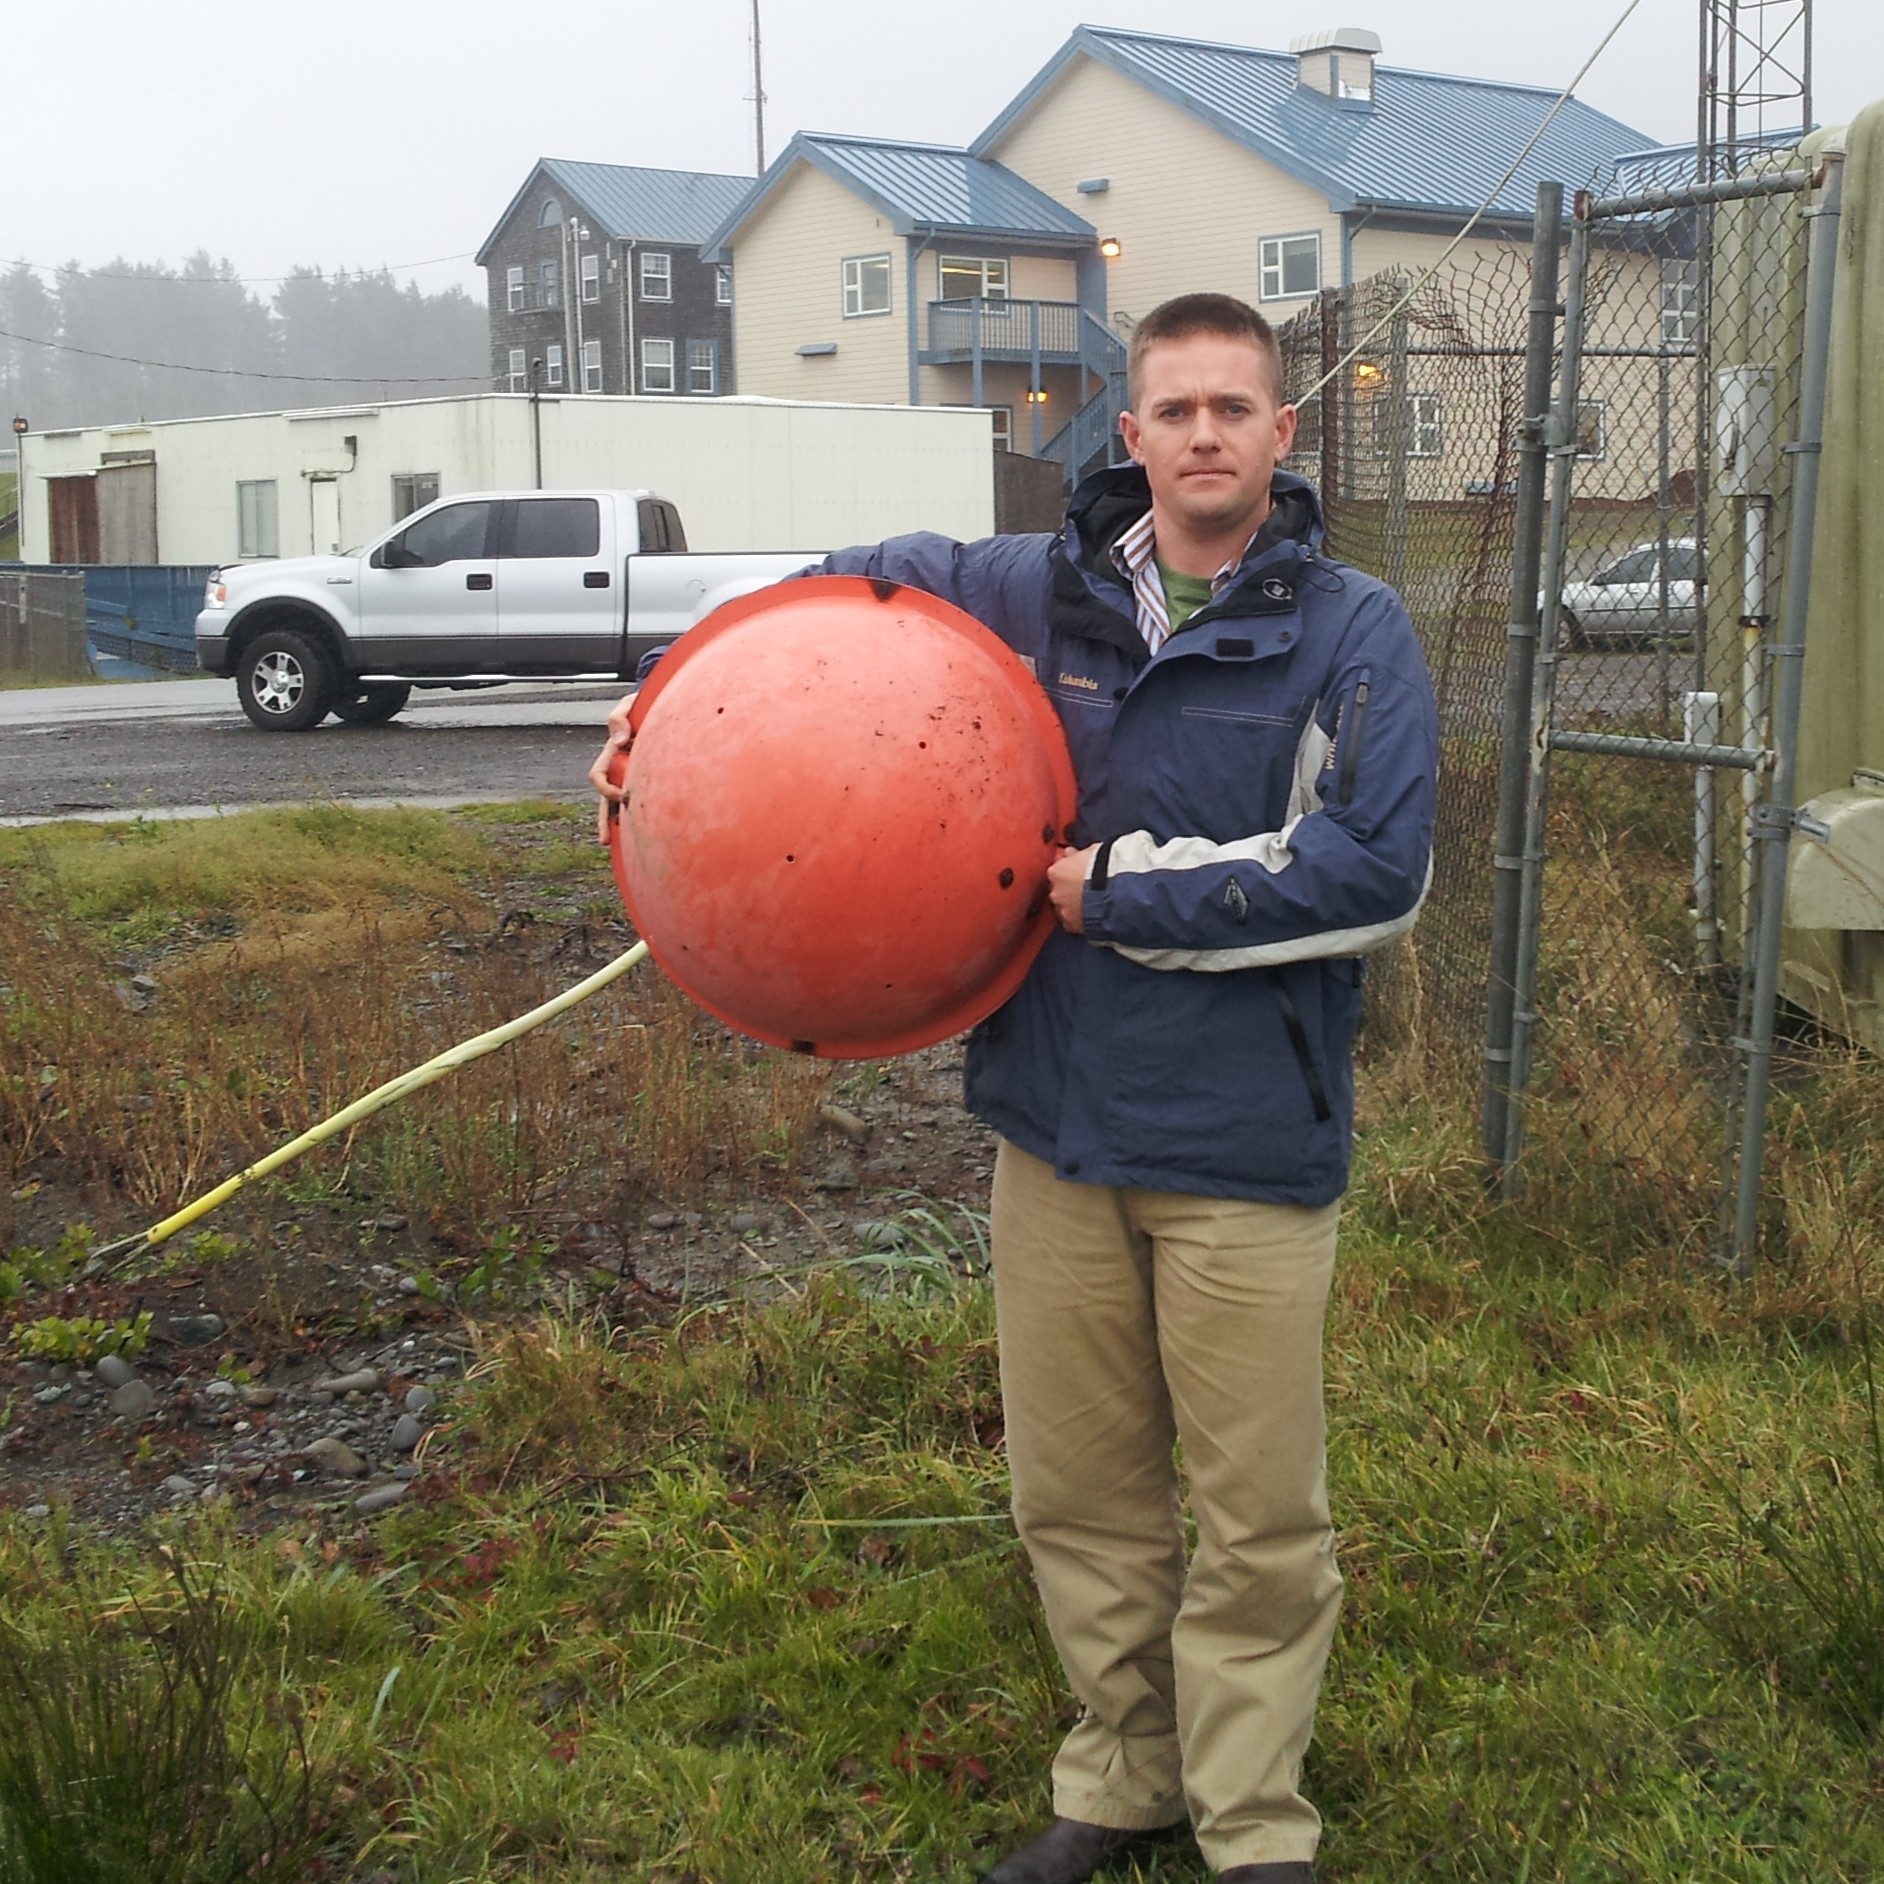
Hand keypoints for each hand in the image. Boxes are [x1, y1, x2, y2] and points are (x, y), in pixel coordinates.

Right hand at [590, 694, 635, 843]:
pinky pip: (642, 801)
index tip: (623, 794)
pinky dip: (641, 816)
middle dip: (604, 820)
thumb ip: (619, 720)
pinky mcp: (647, 779)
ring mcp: (631, 775)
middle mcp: (618, 769)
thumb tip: (618, 744)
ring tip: (621, 846)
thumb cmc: (640, 706)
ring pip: (620, 805)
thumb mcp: (627, 706)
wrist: (660, 704)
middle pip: (605, 800)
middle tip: (604, 840)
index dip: (606, 788)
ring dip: (620, 825)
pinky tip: (647, 831)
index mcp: (610, 755)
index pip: (598, 777)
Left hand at [1047, 844, 1097, 933]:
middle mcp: (1055, 892)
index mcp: (1056, 872)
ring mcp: (1063, 911)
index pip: (1057, 871)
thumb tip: (1071, 853)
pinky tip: (1094, 914)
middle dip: (1070, 889)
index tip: (1079, 871)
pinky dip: (1081, 919)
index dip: (1069, 871)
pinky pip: (1074, 922)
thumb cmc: (1106, 868)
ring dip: (1075, 905)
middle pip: (1059, 891)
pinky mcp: (1073, 926)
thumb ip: (1078, 854)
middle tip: (1087, 888)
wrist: (1118, 892)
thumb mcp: (1092, 852)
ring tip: (1094, 903)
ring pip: (1066, 907)